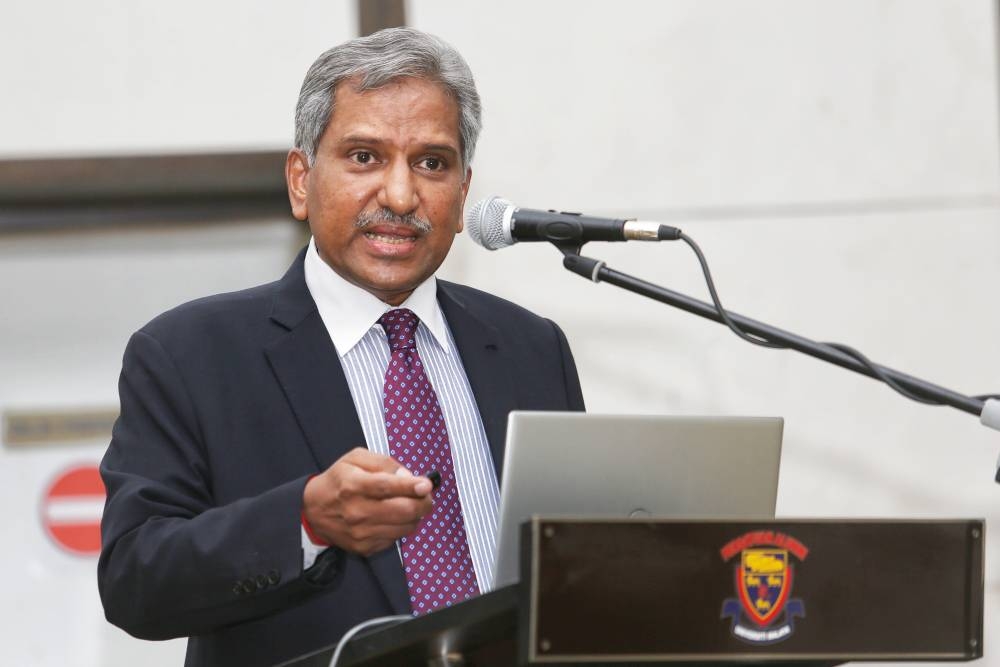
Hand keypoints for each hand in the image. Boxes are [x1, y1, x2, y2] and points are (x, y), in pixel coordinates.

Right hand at [302, 448, 432, 555]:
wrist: (313, 510)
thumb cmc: (338, 480)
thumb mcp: (356, 458)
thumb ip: (384, 462)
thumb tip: (408, 477)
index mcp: (353, 485)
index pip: (386, 487)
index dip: (410, 486)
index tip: (426, 485)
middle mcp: (357, 511)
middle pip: (403, 511)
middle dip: (423, 503)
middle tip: (426, 495)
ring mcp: (361, 532)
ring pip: (405, 527)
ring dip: (415, 515)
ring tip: (408, 504)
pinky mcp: (365, 547)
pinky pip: (396, 538)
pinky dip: (401, 527)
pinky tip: (393, 517)